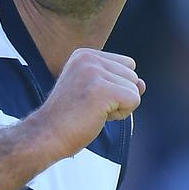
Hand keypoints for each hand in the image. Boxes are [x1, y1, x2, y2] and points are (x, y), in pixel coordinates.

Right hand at [31, 48, 145, 159]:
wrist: (46, 135)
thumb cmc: (70, 118)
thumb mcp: (93, 91)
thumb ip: (119, 82)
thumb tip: (143, 83)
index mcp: (84, 54)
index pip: (127, 64)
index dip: (116, 86)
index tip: (90, 97)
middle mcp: (89, 58)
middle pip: (133, 75)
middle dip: (119, 96)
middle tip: (90, 107)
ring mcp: (94, 72)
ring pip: (135, 88)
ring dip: (120, 106)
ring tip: (92, 112)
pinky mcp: (102, 90)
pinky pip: (134, 100)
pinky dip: (121, 114)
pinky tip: (98, 117)